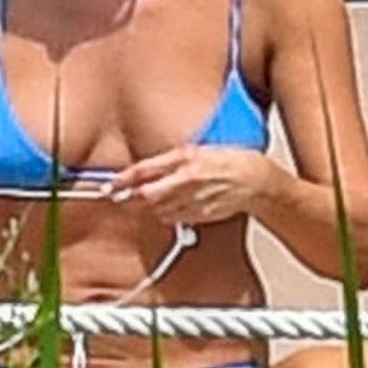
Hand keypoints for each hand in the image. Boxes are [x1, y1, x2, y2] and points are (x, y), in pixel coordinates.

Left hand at [101, 146, 274, 226]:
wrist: (257, 181)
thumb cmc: (229, 160)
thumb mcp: (197, 150)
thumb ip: (170, 160)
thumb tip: (144, 171)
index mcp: (187, 158)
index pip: (146, 170)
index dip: (124, 179)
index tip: (111, 184)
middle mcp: (188, 180)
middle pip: (148, 195)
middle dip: (132, 197)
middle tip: (119, 196)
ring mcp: (195, 200)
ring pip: (159, 209)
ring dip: (150, 206)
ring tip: (149, 198)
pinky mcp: (200, 215)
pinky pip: (175, 217)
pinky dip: (168, 213)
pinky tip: (173, 205)